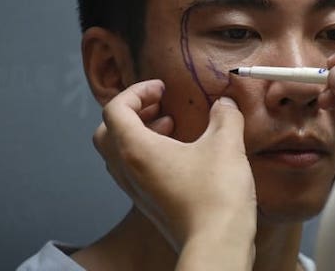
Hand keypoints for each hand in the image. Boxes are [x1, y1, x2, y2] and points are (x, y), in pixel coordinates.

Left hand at [93, 80, 255, 267]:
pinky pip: (135, 172)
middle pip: (108, 132)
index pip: (115, 109)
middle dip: (132, 113)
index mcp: (136, 150)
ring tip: (172, 128)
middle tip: (159, 105)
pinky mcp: (150, 204)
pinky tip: (182, 155)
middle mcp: (128, 170)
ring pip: (120, 154)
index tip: (161, 88)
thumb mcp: (226, 144)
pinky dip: (149, 155)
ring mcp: (137, 191)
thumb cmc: (215, 196)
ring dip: (140, 134)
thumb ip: (225, 115)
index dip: (136, 92)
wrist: (217, 245)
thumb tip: (224, 103)